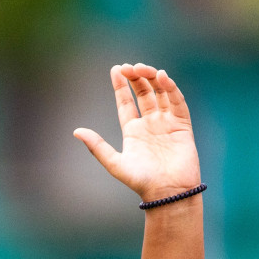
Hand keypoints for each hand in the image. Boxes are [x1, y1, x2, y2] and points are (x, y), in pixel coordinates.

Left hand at [73, 64, 200, 201]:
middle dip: (136, 78)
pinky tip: (163, 78)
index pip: (125, 102)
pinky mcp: (182, 125)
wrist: (168, 192)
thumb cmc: (141, 181)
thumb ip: (97, 146)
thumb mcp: (114, 163)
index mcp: (132, 130)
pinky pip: (177, 103)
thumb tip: (76, 131)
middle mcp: (149, 124)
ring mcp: (166, 123)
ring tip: (144, 69)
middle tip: (130, 67)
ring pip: (160, 94)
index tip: (115, 69)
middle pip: (143, 93)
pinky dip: (171, 89)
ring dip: (153, 79)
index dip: (121, 86)